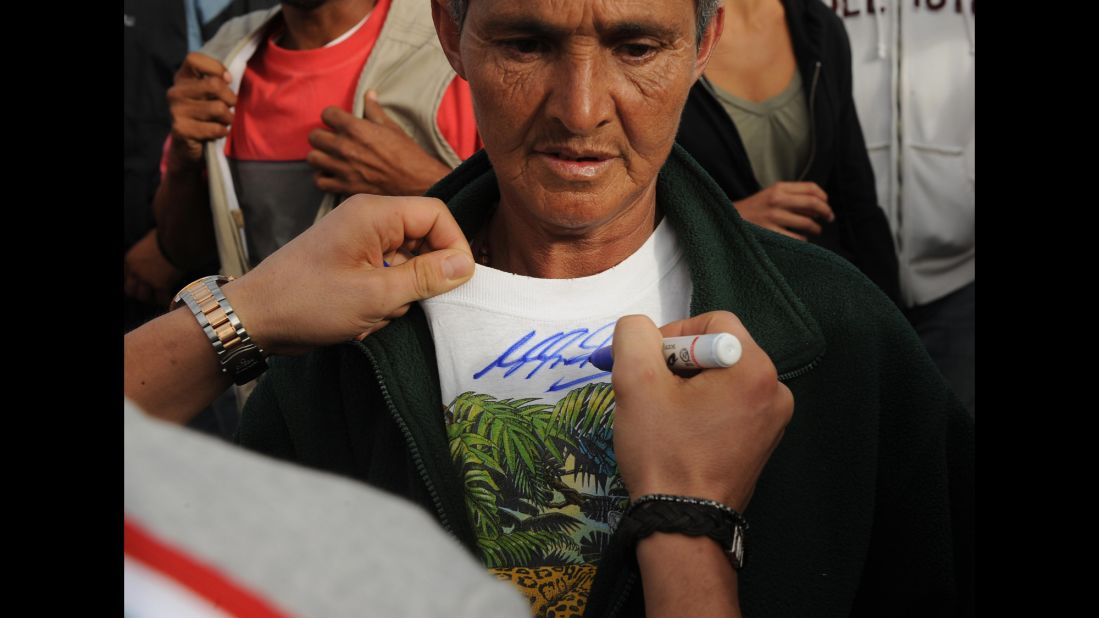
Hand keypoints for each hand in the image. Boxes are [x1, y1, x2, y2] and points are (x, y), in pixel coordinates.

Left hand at [123, 229, 182, 305]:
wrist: (177, 240)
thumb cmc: (166, 235)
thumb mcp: (149, 240)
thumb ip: (147, 248)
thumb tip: (152, 245)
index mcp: (131, 259)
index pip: (124, 277)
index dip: (132, 282)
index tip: (139, 285)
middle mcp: (136, 271)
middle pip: (130, 290)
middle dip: (138, 293)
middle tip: (148, 293)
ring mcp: (148, 279)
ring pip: (143, 297)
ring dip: (151, 298)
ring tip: (159, 297)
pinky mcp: (162, 285)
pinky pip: (161, 299)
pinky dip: (165, 300)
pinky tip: (170, 299)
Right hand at [165, 52, 235, 168]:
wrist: (188, 146)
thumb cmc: (205, 115)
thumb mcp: (209, 94)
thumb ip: (216, 81)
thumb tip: (228, 78)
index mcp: (181, 78)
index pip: (194, 59)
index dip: (216, 67)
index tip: (227, 80)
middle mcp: (175, 92)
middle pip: (214, 84)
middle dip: (230, 98)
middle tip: (229, 107)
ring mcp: (176, 110)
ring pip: (218, 108)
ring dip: (228, 118)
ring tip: (224, 121)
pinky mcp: (181, 129)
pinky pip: (215, 128)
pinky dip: (223, 132)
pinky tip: (218, 132)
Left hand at [224, 194, 474, 354]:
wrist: (255, 319)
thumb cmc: (308, 301)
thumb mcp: (376, 295)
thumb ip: (425, 277)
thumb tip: (464, 264)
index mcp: (374, 213)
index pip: (436, 214)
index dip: (453, 245)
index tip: (456, 281)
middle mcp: (368, 220)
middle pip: (423, 240)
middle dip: (420, 279)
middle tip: (402, 304)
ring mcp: (359, 242)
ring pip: (406, 265)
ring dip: (397, 297)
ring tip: (370, 315)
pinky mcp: (352, 263)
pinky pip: (386, 278)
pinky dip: (381, 301)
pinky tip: (359, 319)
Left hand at [307, 90, 451, 195]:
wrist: (418, 183)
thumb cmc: (407, 154)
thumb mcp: (392, 127)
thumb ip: (374, 110)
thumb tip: (369, 94)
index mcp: (355, 128)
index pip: (326, 113)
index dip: (332, 116)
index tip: (338, 122)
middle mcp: (344, 147)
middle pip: (314, 136)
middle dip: (322, 136)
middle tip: (332, 140)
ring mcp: (343, 168)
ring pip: (313, 158)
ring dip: (320, 156)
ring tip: (329, 157)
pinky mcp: (345, 187)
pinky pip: (320, 181)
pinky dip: (323, 178)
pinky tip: (332, 174)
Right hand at [610, 312, 793, 510]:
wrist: (683, 522)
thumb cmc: (664, 454)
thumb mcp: (635, 382)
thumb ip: (633, 335)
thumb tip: (639, 328)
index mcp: (754, 369)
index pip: (710, 322)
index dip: (670, 338)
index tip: (647, 369)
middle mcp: (775, 390)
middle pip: (717, 350)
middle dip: (676, 366)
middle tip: (649, 394)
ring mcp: (773, 420)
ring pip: (720, 379)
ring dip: (686, 388)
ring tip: (663, 417)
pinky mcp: (763, 442)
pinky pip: (728, 406)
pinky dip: (701, 410)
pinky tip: (680, 434)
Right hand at [733, 181, 833, 240]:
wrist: (730, 219)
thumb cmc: (753, 209)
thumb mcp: (770, 196)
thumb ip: (792, 197)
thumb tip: (818, 206)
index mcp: (778, 188)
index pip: (810, 187)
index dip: (823, 196)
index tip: (826, 204)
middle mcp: (776, 200)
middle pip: (813, 203)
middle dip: (826, 211)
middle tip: (829, 218)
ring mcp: (773, 217)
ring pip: (807, 222)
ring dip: (816, 228)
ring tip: (815, 230)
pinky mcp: (770, 232)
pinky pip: (797, 239)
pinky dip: (804, 241)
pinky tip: (801, 240)